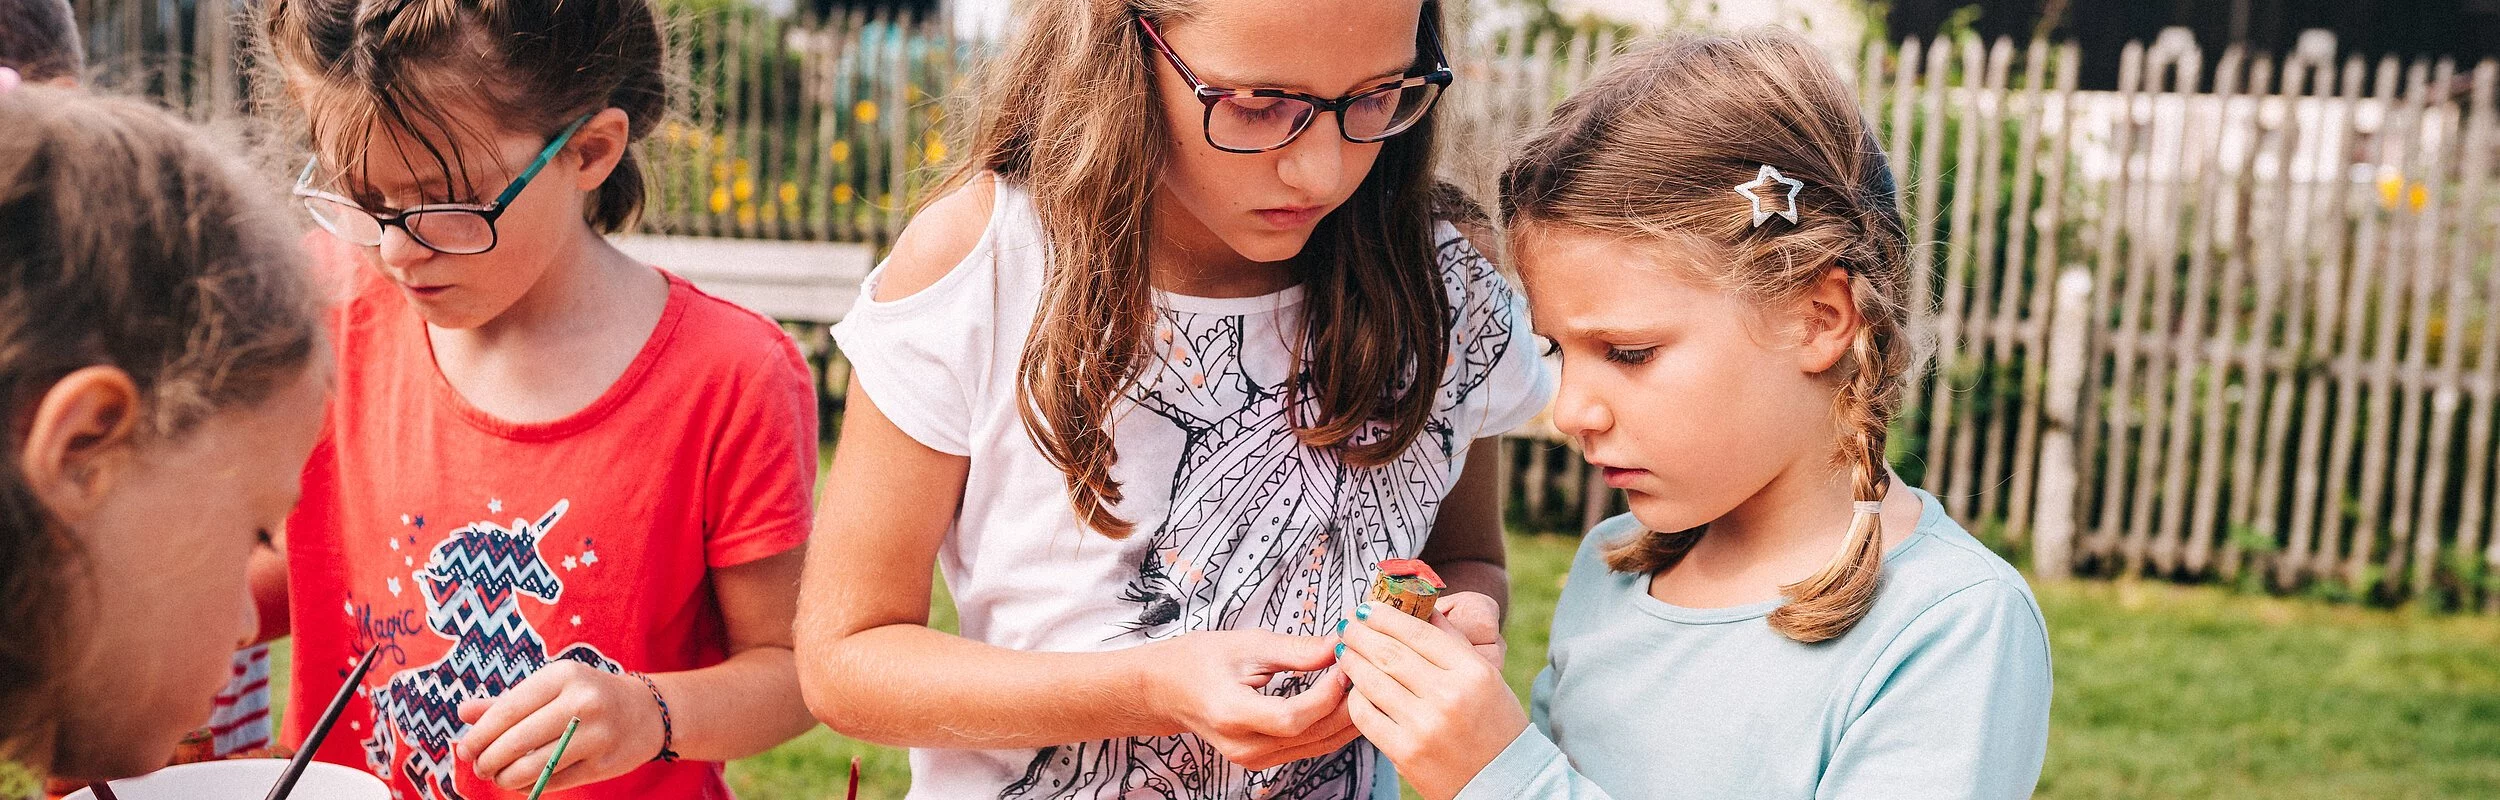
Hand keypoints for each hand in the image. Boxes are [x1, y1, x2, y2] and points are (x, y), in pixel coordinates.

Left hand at [454, 661, 664, 792]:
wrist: (645, 712)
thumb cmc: (587, 696)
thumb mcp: (551, 687)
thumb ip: (507, 700)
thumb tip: (462, 713)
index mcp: (563, 675)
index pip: (508, 709)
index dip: (480, 734)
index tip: (465, 749)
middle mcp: (582, 702)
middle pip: (518, 740)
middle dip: (489, 759)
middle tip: (480, 767)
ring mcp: (596, 734)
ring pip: (534, 766)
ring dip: (506, 777)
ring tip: (498, 777)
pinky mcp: (603, 763)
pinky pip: (554, 781)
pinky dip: (530, 787)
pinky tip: (522, 783)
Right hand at [1136, 629, 1359, 770]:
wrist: (1166, 690)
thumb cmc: (1199, 660)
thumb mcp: (1246, 645)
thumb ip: (1296, 650)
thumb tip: (1340, 644)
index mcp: (1232, 714)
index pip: (1292, 717)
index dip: (1326, 694)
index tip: (1346, 663)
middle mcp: (1243, 746)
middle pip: (1311, 735)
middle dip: (1346, 704)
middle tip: (1366, 670)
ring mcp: (1254, 759)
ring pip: (1317, 746)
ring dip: (1346, 718)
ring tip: (1364, 684)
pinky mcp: (1263, 760)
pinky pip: (1309, 747)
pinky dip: (1332, 726)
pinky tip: (1347, 702)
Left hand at [1339, 601, 1527, 799]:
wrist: (1503, 780)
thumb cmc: (1494, 723)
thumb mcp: (1486, 677)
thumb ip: (1453, 642)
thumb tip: (1422, 607)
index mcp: (1473, 672)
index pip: (1419, 632)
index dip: (1386, 616)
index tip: (1367, 607)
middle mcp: (1449, 696)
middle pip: (1391, 653)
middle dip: (1360, 633)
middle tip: (1346, 623)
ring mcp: (1425, 726)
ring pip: (1374, 681)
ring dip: (1352, 660)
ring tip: (1343, 649)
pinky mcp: (1406, 752)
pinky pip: (1367, 716)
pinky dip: (1355, 697)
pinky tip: (1353, 687)